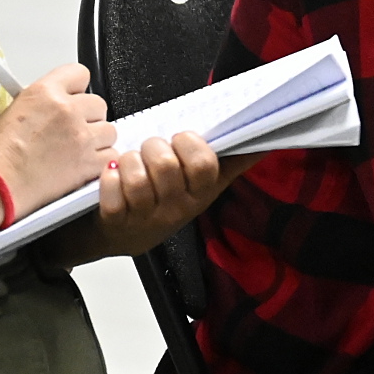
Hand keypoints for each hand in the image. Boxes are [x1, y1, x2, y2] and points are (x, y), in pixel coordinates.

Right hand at [0, 64, 113, 205]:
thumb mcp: (12, 112)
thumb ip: (40, 104)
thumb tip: (52, 107)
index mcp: (45, 92)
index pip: (79, 74)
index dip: (77, 89)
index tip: (73, 98)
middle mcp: (67, 110)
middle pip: (98, 104)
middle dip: (89, 116)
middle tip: (73, 130)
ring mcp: (81, 137)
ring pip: (109, 130)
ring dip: (98, 139)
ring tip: (78, 150)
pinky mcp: (89, 163)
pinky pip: (110, 155)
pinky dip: (100, 161)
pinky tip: (83, 166)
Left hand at [89, 132, 256, 260]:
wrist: (123, 233)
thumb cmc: (164, 199)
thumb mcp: (202, 185)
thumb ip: (230, 161)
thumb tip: (265, 142)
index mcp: (200, 194)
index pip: (205, 165)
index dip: (190, 144)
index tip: (181, 139)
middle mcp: (176, 209)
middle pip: (166, 165)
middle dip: (154, 146)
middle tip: (151, 149)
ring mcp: (146, 218)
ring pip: (137, 177)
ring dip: (129, 160)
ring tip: (130, 163)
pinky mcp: (117, 222)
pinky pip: (112, 192)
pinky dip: (109, 177)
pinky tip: (112, 175)